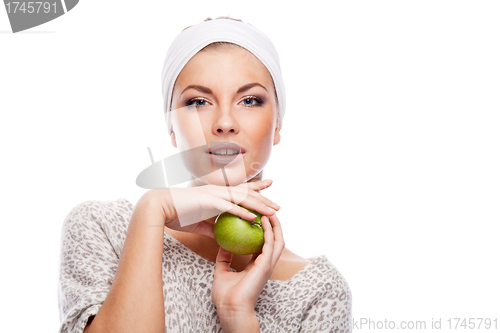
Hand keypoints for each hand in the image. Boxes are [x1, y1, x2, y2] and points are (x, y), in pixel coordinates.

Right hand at [148, 180, 279, 238]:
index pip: (241, 189)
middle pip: (247, 192)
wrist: (159, 207)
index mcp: (217, 193)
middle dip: (264, 197)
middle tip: (279, 205)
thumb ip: (211, 227)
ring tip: (272, 212)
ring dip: (259, 205)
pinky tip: (253, 218)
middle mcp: (218, 191)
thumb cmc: (177, 214)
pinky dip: (242, 212)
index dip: (257, 188)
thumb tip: (219, 236)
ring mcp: (214, 194)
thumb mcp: (199, 223)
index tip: (270, 187)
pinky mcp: (208, 201)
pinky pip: (229, 207)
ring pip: (242, 198)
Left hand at [211, 213, 284, 327]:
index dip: (264, 229)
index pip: (264, 243)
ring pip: (278, 239)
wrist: (229, 308)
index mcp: (257, 265)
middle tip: (267, 209)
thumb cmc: (226, 295)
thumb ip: (224, 258)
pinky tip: (264, 220)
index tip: (258, 216)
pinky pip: (270, 243)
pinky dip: (269, 230)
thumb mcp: (222, 271)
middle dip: (274, 224)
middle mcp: (265, 263)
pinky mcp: (265, 265)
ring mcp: (267, 264)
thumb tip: (221, 245)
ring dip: (276, 224)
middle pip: (275, 239)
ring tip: (269, 210)